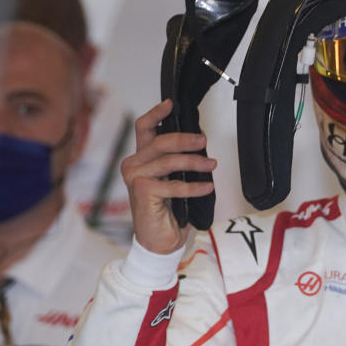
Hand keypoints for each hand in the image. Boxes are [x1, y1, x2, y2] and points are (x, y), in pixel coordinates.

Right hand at [120, 99, 215, 253]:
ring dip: (195, 162)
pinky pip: (174, 183)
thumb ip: (179, 160)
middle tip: (204, 141)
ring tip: (212, 166)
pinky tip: (208, 187)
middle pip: (161, 141)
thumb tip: (198, 141)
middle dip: (186, 139)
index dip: (157, 113)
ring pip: (169, 161)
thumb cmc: (169, 209)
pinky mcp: (143, 191)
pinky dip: (194, 186)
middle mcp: (134, 164)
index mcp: (141, 157)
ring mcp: (136, 178)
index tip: (172, 104)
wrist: (160, 241)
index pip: (144, 128)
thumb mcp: (175, 178)